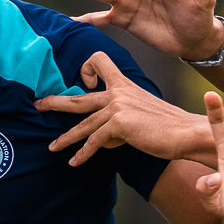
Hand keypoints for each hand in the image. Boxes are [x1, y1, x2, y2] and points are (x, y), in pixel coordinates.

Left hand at [40, 51, 213, 163]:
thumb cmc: (167, 126)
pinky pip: (94, 140)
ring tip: (52, 147)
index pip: (99, 61)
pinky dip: (83, 153)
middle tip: (38, 105)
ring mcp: (117, 107)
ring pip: (83, 123)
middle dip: (55, 102)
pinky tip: (75, 162)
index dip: (87, 70)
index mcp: (124, 84)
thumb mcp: (141, 115)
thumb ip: (119, 121)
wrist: (185, 132)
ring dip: (66, 138)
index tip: (85, 84)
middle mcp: (118, 92)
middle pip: (78, 96)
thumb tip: (102, 140)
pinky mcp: (119, 124)